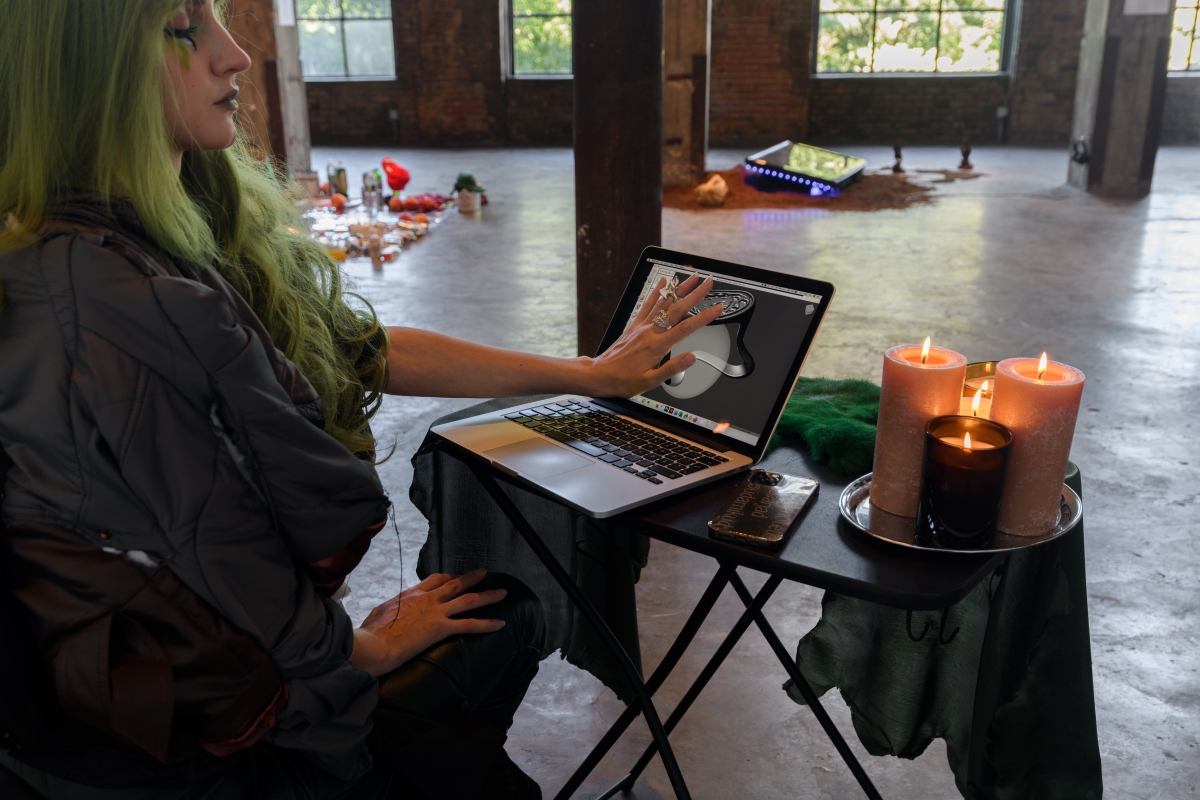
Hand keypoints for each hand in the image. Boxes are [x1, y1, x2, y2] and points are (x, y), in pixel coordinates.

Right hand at [350, 569, 505, 676]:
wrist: (371, 644)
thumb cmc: (369, 634)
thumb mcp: (377, 614)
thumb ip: (386, 611)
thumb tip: (382, 615)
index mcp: (410, 594)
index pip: (434, 581)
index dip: (448, 578)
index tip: (456, 577)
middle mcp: (426, 599)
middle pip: (454, 584)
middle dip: (471, 578)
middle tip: (483, 574)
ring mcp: (435, 612)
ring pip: (467, 599)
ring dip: (487, 595)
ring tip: (502, 592)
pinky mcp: (440, 628)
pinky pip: (469, 624)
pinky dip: (487, 623)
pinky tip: (500, 623)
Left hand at [583, 274, 722, 397]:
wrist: (600, 374)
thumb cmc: (624, 380)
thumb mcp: (651, 381)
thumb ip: (672, 368)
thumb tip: (692, 358)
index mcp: (657, 346)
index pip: (686, 328)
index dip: (704, 317)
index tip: (717, 308)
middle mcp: (650, 332)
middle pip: (677, 309)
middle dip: (695, 294)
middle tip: (709, 283)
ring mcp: (642, 326)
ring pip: (663, 302)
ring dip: (679, 288)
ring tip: (692, 277)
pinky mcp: (634, 325)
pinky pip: (647, 304)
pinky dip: (657, 291)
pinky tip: (663, 281)